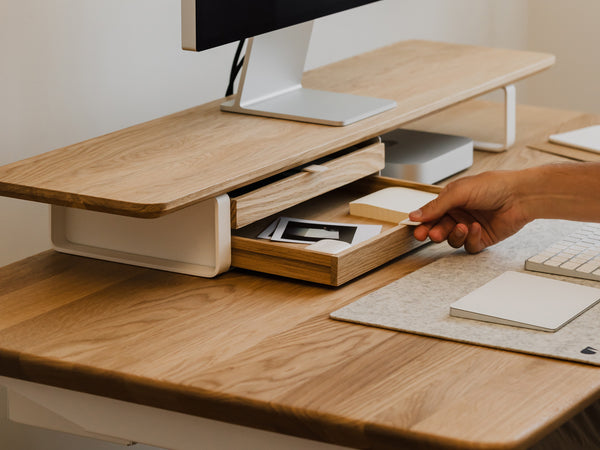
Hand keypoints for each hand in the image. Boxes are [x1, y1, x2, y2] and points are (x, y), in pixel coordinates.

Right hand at [408, 171, 530, 252]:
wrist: (520, 196)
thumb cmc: (493, 186)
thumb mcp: (458, 192)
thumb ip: (435, 206)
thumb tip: (415, 215)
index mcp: (451, 200)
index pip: (430, 215)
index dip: (422, 223)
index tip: (416, 229)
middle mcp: (459, 214)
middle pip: (438, 229)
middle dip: (434, 232)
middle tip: (432, 234)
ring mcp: (470, 227)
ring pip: (452, 240)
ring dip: (454, 235)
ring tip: (462, 227)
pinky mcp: (482, 238)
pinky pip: (469, 246)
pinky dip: (471, 239)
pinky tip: (477, 228)